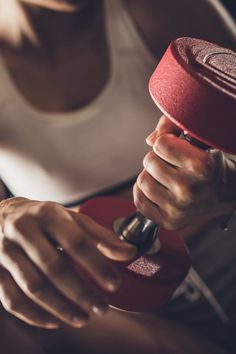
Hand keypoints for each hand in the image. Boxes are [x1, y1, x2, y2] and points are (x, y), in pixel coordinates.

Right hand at [0, 197, 135, 327]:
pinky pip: (12, 299)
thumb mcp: (72, 219)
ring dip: (60, 307)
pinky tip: (54, 320)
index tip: (115, 284)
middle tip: (101, 308)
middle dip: (80, 292)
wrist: (2, 216)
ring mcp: (6, 251)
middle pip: (54, 267)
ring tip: (83, 318)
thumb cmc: (43, 218)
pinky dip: (34, 315)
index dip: (97, 265)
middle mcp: (24, 231)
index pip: (76, 242)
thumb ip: (100, 236)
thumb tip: (130, 253)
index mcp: (48, 215)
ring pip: (33, 286)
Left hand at [134, 115, 235, 229]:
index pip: (160, 144)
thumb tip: (150, 140)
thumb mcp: (200, 139)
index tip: (178, 149)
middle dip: (158, 159)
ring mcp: (178, 208)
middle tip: (173, 166)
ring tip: (167, 178)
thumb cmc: (210, 164)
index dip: (167, 143)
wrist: (225, 194)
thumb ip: (173, 126)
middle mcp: (190, 189)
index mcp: (201, 166)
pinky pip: (139, 201)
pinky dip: (144, 193)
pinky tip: (159, 190)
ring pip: (143, 181)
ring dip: (151, 176)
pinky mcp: (168, 221)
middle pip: (149, 161)